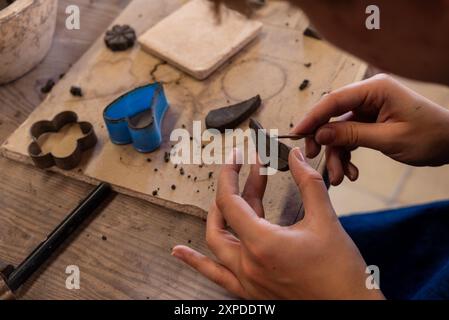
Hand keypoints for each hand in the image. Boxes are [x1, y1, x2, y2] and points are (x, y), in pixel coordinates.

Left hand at [172, 149, 383, 299]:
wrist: (348, 309)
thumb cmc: (339, 272)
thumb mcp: (326, 221)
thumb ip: (308, 184)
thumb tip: (296, 156)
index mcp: (262, 243)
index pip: (230, 200)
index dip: (230, 174)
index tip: (238, 157)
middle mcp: (247, 264)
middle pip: (220, 219)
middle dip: (229, 190)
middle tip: (243, 172)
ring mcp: (246, 280)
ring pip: (215, 244)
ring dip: (217, 217)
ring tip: (225, 195)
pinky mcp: (250, 292)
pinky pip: (215, 274)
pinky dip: (197, 261)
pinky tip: (179, 252)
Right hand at [292, 74, 448, 185]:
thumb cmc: (430, 136)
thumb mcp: (389, 139)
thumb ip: (352, 135)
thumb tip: (319, 135)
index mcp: (375, 89)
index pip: (334, 100)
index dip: (312, 117)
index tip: (296, 134)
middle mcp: (369, 94)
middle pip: (332, 115)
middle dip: (323, 140)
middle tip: (314, 158)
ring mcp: (369, 108)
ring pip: (339, 130)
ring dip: (336, 154)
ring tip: (339, 177)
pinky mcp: (370, 120)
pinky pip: (350, 136)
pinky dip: (347, 154)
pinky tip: (351, 172)